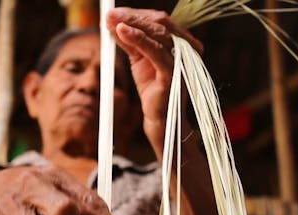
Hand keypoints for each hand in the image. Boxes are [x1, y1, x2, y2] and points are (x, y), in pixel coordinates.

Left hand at [106, 8, 201, 147]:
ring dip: (132, 24)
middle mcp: (186, 48)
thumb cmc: (153, 89)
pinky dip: (138, 39)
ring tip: (112, 20)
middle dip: (132, 16)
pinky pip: (155, 51)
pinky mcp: (174, 73)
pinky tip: (122, 31)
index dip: (136, 14)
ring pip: (157, 34)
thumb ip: (130, 41)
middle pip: (159, 22)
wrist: (160, 119)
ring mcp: (182, 60)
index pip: (159, 20)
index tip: (114, 13)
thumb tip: (114, 21)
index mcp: (181, 42)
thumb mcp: (139, 60)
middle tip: (110, 14)